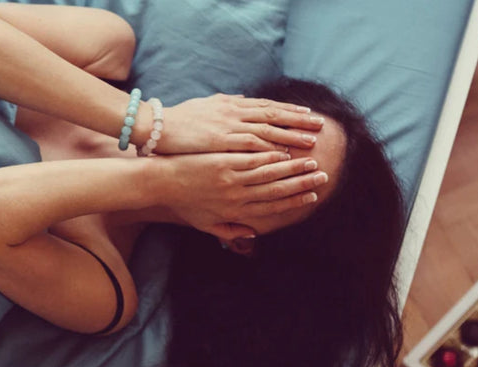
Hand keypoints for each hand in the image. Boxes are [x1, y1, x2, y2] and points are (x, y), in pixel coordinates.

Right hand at [150, 94, 324, 154]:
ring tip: (310, 143)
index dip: (289, 110)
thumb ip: (225, 103)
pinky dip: (268, 149)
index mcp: (231, 103)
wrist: (157, 126)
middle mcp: (234, 112)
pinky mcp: (221, 142)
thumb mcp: (205, 104)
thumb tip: (240, 99)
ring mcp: (228, 126)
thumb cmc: (179, 119)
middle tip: (320, 125)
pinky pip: (250, 145)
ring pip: (267, 130)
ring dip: (289, 137)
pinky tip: (284, 155)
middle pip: (273, 115)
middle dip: (298, 121)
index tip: (307, 113)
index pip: (267, 105)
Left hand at [155, 151, 326, 237]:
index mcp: (235, 210)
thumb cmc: (183, 203)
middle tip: (322, 177)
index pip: (271, 206)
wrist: (161, 184)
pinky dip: (270, 156)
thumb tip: (250, 234)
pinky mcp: (223, 161)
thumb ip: (229, 230)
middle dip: (301, 184)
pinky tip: (285, 152)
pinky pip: (252, 159)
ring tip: (311, 161)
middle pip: (276, 190)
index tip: (312, 196)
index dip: (294, 201)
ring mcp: (231, 177)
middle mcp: (237, 196)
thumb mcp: (205, 224)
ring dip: (292, 169)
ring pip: (269, 174)